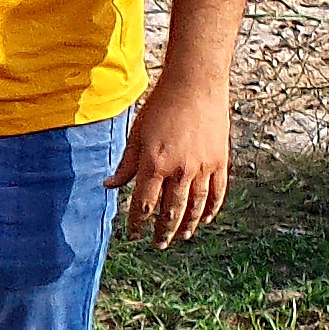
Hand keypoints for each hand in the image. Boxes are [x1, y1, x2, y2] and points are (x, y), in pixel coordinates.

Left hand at [106, 85, 231, 244]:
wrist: (195, 85)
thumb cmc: (160, 107)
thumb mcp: (136, 134)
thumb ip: (126, 164)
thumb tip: (109, 186)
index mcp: (154, 164)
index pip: (144, 205)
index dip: (137, 223)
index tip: (133, 234)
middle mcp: (180, 170)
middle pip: (170, 212)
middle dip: (162, 231)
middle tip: (157, 244)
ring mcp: (203, 168)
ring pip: (195, 207)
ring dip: (186, 225)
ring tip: (180, 237)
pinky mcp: (220, 162)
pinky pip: (217, 193)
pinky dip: (210, 209)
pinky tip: (204, 219)